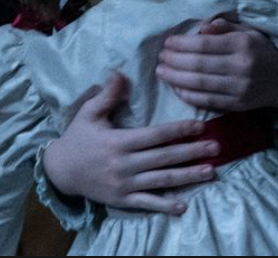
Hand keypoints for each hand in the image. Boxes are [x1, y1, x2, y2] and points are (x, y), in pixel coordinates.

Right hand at [41, 72, 219, 214]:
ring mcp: (124, 184)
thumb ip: (107, 95)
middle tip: (217, 148)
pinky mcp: (122, 199)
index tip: (200, 126)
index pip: (156, 135)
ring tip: (211, 171)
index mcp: (119, 141)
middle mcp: (125, 164)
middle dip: (192, 152)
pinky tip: (184, 205)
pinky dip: (165, 205)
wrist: (60, 171)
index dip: (179, 130)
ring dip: (188, 176)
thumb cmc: (78, 138)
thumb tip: (121, 73)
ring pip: (162, 180)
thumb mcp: (89, 113)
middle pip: (165, 157)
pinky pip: (147, 203)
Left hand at [157, 16, 277, 133]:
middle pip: (199, 65)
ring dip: (176, 78)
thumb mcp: (249, 31)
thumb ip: (226, 26)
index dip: (182, 44)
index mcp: (243, 44)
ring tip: (161, 71)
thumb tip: (202, 27)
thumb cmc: (262, 52)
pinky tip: (175, 87)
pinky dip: (187, 95)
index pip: (205, 45)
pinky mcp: (236, 105)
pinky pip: (206, 101)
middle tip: (160, 57)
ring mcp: (239, 88)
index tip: (167, 42)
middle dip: (175, 61)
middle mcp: (241, 67)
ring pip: (200, 84)